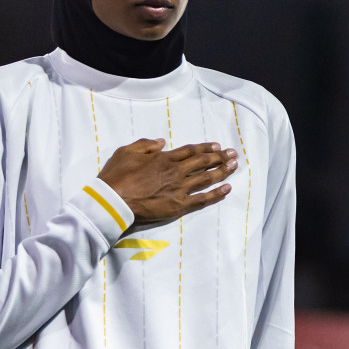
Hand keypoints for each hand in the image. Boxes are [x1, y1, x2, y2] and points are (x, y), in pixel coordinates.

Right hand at [97, 138, 236, 225]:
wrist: (113, 201)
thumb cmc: (116, 176)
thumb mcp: (126, 151)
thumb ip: (145, 145)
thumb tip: (162, 142)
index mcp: (164, 159)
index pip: (190, 151)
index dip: (205, 148)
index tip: (217, 146)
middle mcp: (175, 172)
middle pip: (203, 162)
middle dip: (220, 157)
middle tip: (233, 154)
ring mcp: (179, 189)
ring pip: (207, 178)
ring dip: (223, 171)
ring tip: (235, 166)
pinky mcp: (179, 206)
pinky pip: (203, 199)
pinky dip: (216, 194)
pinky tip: (227, 189)